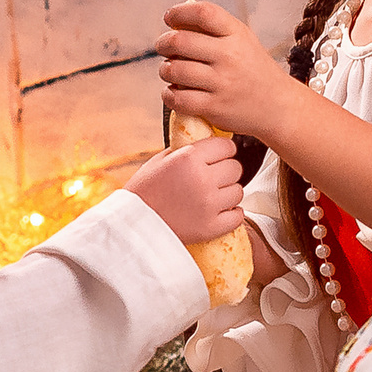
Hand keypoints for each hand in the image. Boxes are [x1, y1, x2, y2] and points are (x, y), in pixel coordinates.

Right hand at [123, 136, 244, 243]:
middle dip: (226, 171)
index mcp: (188, 158)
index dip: (223, 151)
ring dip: (228, 193)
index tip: (219, 157)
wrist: (133, 226)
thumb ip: (186, 150)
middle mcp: (202, 179)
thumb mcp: (159, 161)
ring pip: (238, 192)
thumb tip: (207, 143)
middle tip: (213, 178)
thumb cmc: (143, 192)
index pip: (227, 146)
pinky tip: (220, 211)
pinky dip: (231, 214)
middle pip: (235, 168)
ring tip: (212, 196)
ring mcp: (209, 204)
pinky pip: (237, 216)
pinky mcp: (211, 227)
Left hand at [157, 2, 302, 141]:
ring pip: (174, 70)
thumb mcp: (243, 41)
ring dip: (165, 70)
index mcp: (237, 35)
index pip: (203, 13)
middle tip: (162, 47)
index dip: (179, 12)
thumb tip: (175, 19)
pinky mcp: (215, 108)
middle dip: (163, 43)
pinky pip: (178, 98)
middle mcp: (230, 56)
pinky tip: (173, 92)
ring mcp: (222, 83)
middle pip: (180, 41)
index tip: (169, 18)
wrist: (277, 106)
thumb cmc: (253, 70)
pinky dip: (168, 95)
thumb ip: (214, 29)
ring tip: (169, 71)